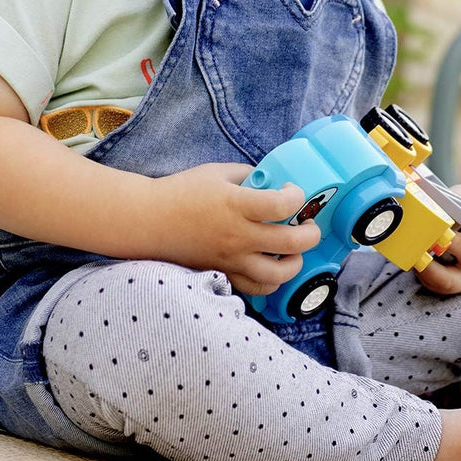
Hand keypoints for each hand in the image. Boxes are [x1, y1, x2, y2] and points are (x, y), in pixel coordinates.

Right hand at [147, 163, 320, 295]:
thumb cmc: (182, 191)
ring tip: (295, 252)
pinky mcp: (223, 273)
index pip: (282, 205)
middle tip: (310, 225)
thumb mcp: (218, 172)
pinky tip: (273, 268)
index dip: (297, 197)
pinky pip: (254, 288)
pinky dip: (270, 283)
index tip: (294, 192)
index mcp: (237, 204)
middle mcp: (238, 235)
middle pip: (290, 243)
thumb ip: (249, 176)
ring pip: (276, 275)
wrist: (150, 221)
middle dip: (310, 234)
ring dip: (295, 264)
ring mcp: (231, 259)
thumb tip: (272, 183)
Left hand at [415, 183, 460, 295]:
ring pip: (450, 277)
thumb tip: (441, 197)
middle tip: (437, 232)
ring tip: (420, 248)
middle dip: (452, 243)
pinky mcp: (447, 286)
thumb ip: (459, 197)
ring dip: (433, 263)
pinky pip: (435, 283)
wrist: (455, 243)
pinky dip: (423, 272)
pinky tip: (413, 259)